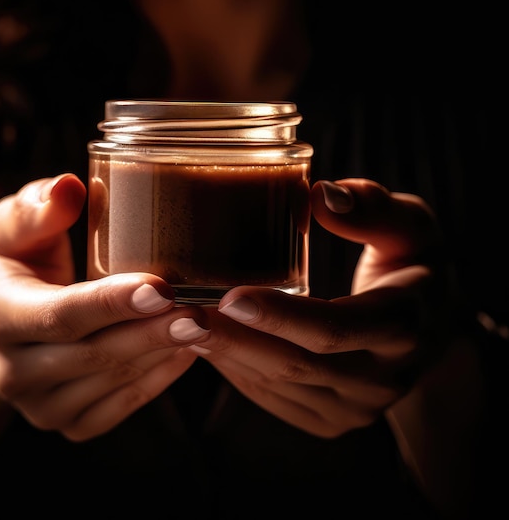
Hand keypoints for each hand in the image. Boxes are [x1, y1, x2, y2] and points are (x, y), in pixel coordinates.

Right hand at [0, 174, 211, 452]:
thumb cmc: (16, 264)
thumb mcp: (13, 228)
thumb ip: (36, 209)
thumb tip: (68, 187)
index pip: (61, 315)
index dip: (112, 303)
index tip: (161, 287)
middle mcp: (13, 371)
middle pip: (94, 354)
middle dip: (151, 332)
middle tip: (200, 310)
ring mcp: (40, 406)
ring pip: (112, 383)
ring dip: (160, 355)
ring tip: (203, 325)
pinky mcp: (67, 423)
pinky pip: (121, 407)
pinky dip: (158, 380)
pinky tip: (187, 352)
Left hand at [191, 178, 445, 437]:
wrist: (433, 327)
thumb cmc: (415, 263)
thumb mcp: (411, 226)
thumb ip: (373, 209)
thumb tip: (321, 195)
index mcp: (404, 326)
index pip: (333, 328)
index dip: (279, 316)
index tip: (227, 297)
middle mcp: (383, 378)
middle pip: (296, 365)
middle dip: (234, 340)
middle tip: (181, 313)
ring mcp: (357, 407)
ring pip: (279, 386)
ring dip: (228, 357)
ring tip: (180, 325)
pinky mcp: (333, 419)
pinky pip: (276, 401)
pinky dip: (238, 373)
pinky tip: (208, 345)